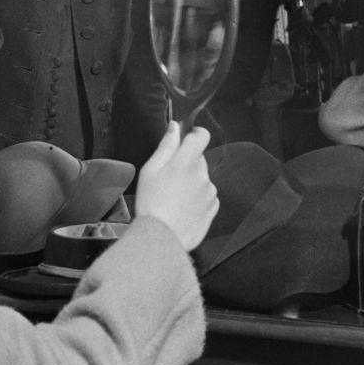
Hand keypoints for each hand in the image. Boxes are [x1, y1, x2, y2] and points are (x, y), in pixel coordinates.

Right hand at [134, 122, 218, 251]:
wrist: (162, 238)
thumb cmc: (151, 202)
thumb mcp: (150, 170)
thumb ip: (166, 146)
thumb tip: (175, 126)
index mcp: (187, 161)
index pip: (202, 136)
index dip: (194, 134)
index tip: (185, 141)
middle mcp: (203, 174)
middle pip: (198, 159)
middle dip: (186, 163)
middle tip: (168, 179)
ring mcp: (210, 192)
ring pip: (202, 178)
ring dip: (191, 182)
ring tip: (173, 198)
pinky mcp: (213, 208)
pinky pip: (207, 195)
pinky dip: (197, 198)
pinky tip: (182, 208)